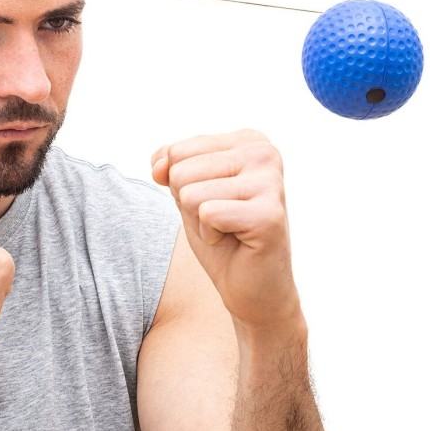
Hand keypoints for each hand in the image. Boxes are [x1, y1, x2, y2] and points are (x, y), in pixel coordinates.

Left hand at [151, 129, 301, 332]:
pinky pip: (207, 214)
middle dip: (189, 205)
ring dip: (200, 222)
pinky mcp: (268, 214)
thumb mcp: (186, 192)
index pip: (177, 151)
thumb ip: (170, 167)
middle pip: (181, 170)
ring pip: (190, 193)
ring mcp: (270, 182)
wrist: (252, 290)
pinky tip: (236, 243)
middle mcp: (264, 153)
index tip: (213, 203)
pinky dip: (210, 236)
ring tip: (229, 231)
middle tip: (221, 222)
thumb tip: (159, 165)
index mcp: (248, 140)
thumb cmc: (221, 236)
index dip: (181, 186)